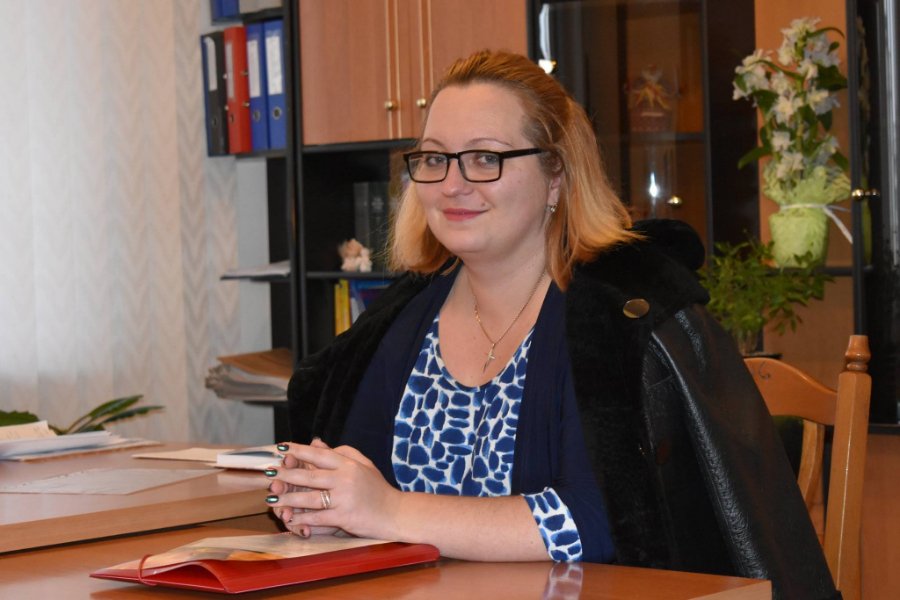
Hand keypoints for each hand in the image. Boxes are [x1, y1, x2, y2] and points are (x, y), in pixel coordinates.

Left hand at [266, 440, 400, 539]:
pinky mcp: (345, 517)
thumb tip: (317, 442)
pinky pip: (318, 517)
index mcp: (349, 464)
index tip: (281, 448)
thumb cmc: (378, 489)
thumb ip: (342, 452)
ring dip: (288, 498)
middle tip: (268, 473)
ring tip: (272, 498)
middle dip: (286, 474)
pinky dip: (303, 519)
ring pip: (310, 498)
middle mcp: (346, 478)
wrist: (397, 513)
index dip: (299, 450)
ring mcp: (345, 498)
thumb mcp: (363, 465)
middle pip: (310, 475)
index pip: (319, 454)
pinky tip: (289, 518)